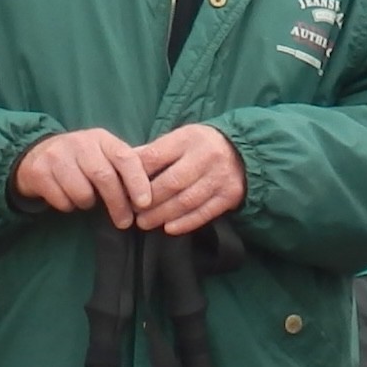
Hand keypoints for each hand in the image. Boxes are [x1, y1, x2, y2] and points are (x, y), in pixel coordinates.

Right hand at [14, 128, 156, 223]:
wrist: (34, 155)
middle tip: (125, 222)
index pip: (124, 157)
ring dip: (87, 204)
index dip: (137, 181)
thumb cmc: (80, 159)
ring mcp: (57, 156)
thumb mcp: (102, 154)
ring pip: (82, 192)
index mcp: (101, 138)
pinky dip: (68, 205)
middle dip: (118, 203)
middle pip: (104, 177)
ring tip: (86, 200)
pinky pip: (62, 200)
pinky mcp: (39, 172)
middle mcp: (79, 143)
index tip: (145, 203)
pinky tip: (67, 197)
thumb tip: (156, 188)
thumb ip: (125, 166)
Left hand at [130, 122, 246, 233]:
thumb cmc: (201, 146)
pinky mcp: (230, 195)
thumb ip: (154, 152)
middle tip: (133, 212)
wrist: (243, 150)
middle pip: (171, 182)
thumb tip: (124, 165)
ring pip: (186, 200)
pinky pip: (204, 213)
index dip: (137, 176)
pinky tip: (169, 228)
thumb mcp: (180, 138)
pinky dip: (185, 222)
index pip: (155, 157)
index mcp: (188, 138)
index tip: (123, 190)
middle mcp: (206, 156)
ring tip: (145, 223)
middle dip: (148, 201)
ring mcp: (219, 177)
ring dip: (162, 215)